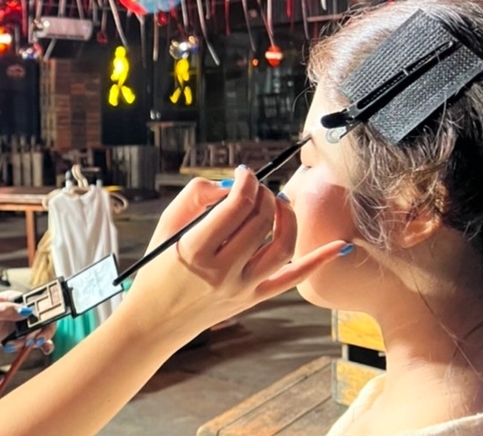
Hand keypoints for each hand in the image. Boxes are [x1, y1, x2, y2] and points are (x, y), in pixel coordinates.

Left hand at [0, 291, 55, 352]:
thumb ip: (4, 311)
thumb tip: (27, 311)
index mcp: (15, 298)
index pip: (39, 304)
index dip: (45, 314)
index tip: (38, 327)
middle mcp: (20, 310)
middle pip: (43, 320)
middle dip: (42, 331)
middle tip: (31, 341)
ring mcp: (18, 324)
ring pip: (38, 332)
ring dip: (33, 341)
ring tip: (13, 345)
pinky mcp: (13, 336)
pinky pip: (30, 342)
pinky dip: (37, 346)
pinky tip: (35, 350)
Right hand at [124, 166, 346, 342]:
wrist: (156, 319)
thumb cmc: (157, 268)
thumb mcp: (165, 227)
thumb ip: (194, 196)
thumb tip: (230, 184)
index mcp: (196, 250)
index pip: (236, 206)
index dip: (246, 182)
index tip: (243, 174)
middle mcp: (223, 272)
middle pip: (260, 221)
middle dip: (263, 194)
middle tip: (255, 188)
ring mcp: (242, 288)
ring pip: (282, 245)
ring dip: (286, 217)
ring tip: (277, 203)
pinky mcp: (254, 299)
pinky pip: (292, 279)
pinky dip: (316, 261)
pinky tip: (337, 246)